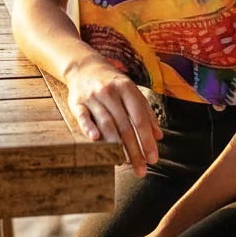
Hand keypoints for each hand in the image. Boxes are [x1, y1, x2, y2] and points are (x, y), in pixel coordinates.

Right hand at [65, 56, 161, 176]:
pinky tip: (96, 139)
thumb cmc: (112, 83)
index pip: (139, 118)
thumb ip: (145, 112)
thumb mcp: (131, 91)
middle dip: (134, 150)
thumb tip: (158, 136)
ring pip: (106, 124)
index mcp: (126, 88)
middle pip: (124, 125)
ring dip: (116, 146)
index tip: (153, 158)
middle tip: (141, 169)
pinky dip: (89, 127)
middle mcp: (110, 92)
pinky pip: (83, 116)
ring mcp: (93, 97)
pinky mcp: (77, 102)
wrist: (84, 66)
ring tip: (125, 163)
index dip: (147, 139)